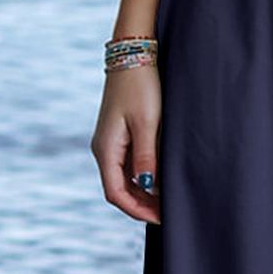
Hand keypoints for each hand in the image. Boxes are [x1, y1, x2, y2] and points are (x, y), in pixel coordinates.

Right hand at [91, 65, 164, 222]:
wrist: (134, 54)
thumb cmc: (141, 87)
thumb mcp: (147, 123)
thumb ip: (146, 157)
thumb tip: (147, 187)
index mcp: (106, 149)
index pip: (115, 193)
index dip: (137, 210)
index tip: (160, 219)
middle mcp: (104, 148)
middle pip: (119, 189)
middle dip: (141, 205)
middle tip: (168, 214)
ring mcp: (111, 142)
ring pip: (124, 178)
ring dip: (143, 192)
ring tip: (167, 200)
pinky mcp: (120, 134)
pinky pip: (129, 164)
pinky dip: (144, 176)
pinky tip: (162, 179)